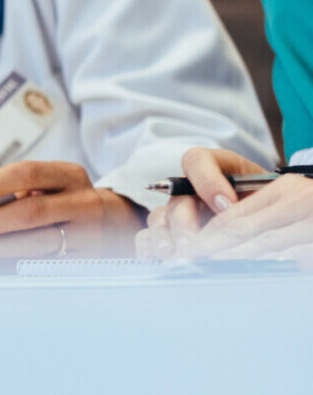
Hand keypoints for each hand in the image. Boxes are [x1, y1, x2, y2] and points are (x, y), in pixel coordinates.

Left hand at [0, 161, 143, 258]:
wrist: (111, 224)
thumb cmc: (59, 200)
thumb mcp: (46, 184)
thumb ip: (14, 189)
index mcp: (69, 175)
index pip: (27, 173)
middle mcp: (85, 203)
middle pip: (32, 212)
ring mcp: (92, 236)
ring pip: (40, 244)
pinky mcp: (89, 263)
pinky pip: (46, 267)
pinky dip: (13, 267)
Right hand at [141, 149, 312, 266]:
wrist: (270, 223)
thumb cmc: (269, 205)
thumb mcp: (266, 194)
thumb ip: (252, 197)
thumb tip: (231, 212)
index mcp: (216, 169)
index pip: (197, 161)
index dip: (207, 181)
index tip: (227, 205)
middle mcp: (192, 189)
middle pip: (176, 198)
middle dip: (184, 221)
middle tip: (193, 242)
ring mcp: (180, 211)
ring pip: (160, 217)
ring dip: (163, 236)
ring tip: (173, 254)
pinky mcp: (171, 233)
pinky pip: (149, 235)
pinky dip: (149, 247)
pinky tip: (158, 258)